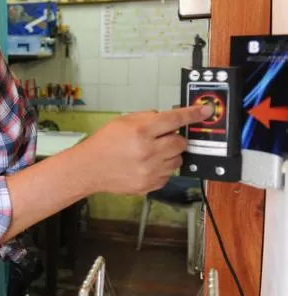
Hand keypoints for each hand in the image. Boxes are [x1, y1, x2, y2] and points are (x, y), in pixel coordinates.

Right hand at [79, 104, 211, 194]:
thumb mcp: (122, 121)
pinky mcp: (150, 185)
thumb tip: (170, 118)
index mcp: (140, 131)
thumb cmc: (104, 143)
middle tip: (159, 139)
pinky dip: (162, 168)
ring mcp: (150, 170)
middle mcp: (148, 151)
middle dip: (173, 139)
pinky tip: (146, 165)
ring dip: (169, 155)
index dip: (193, 114)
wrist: (89, 168)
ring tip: (150, 154)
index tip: (206, 111)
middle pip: (180, 142)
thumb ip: (148, 118)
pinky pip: (169, 174)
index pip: (174, 120)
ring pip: (178, 160)